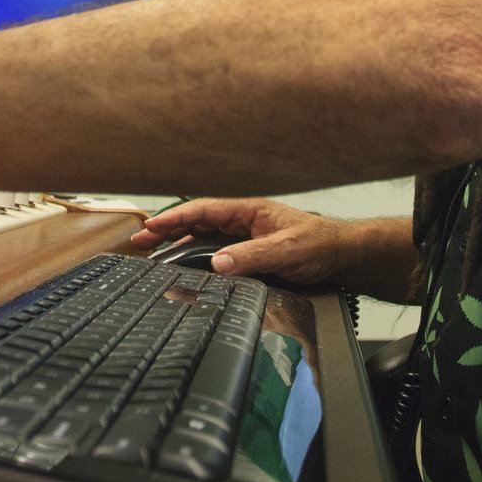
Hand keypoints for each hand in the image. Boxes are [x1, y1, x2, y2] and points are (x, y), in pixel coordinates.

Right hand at [129, 197, 362, 285]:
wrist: (343, 256)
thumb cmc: (320, 244)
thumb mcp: (287, 250)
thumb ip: (252, 256)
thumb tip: (217, 263)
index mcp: (248, 211)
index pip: (204, 210)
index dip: (175, 218)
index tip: (150, 227)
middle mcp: (242, 222)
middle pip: (197, 223)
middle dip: (167, 231)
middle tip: (138, 244)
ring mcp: (244, 238)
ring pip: (203, 239)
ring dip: (177, 246)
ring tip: (152, 258)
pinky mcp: (249, 254)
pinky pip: (215, 254)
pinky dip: (195, 259)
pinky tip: (183, 271)